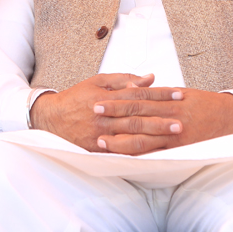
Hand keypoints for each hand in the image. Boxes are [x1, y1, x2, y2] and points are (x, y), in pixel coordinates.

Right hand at [29, 73, 168, 151]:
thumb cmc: (77, 97)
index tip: (178, 94)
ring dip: (155, 136)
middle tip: (182, 120)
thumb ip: (124, 79)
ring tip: (174, 136)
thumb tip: (150, 78)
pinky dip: (138, 153)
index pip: (139, 94)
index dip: (160, 94)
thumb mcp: (98, 81)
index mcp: (107, 97)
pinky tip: (154, 153)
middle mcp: (105, 116)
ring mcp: (101, 135)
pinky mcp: (97, 150)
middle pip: (138, 117)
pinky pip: (121, 152)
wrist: (51, 118)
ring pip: (132, 136)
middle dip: (161, 119)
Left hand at [93, 87, 232, 154]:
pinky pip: (157, 155)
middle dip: (114, 116)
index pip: (138, 98)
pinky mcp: (181, 151)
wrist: (232, 117)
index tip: (100, 99)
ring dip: (121, 141)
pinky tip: (125, 160)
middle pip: (137, 116)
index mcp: (170, 100)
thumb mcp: (184, 94)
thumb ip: (161, 94)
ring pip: (144, 139)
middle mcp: (171, 116)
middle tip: (94, 115)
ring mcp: (176, 136)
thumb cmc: (206, 105)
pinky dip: (139, 158)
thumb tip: (140, 89)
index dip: (117, 99)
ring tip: (102, 142)